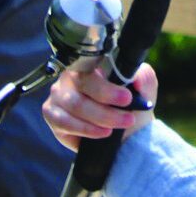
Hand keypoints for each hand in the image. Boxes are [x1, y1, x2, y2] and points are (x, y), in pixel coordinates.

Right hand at [43, 61, 157, 152]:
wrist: (125, 127)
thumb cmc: (130, 103)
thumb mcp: (143, 87)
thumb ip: (143, 77)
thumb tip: (137, 79)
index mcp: (90, 64)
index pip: (91, 68)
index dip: (108, 86)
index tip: (127, 98)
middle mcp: (69, 78)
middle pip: (82, 87)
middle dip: (107, 105)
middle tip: (128, 117)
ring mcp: (58, 96)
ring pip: (75, 106)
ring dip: (100, 119)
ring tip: (117, 126)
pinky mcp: (52, 116)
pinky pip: (64, 123)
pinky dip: (86, 129)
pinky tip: (102, 132)